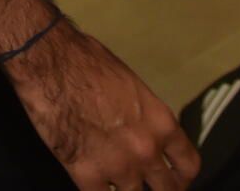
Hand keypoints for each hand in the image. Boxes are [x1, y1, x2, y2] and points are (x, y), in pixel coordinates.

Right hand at [5, 19, 199, 189]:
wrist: (51, 64)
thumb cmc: (87, 61)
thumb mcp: (130, 85)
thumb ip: (142, 116)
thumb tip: (140, 126)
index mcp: (160, 123)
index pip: (189, 164)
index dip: (183, 176)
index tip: (175, 178)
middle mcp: (146, 150)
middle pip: (168, 190)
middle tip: (150, 188)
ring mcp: (117, 166)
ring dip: (126, 190)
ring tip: (118, 184)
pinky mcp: (86, 175)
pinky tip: (93, 185)